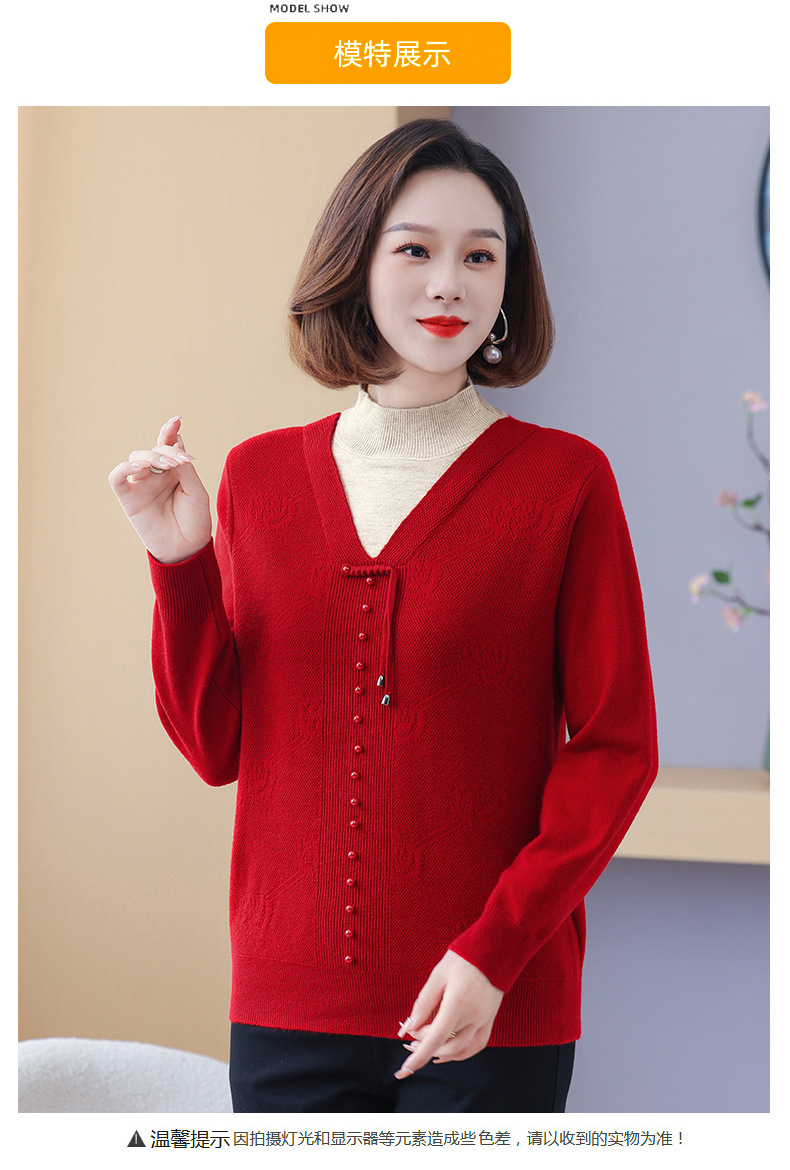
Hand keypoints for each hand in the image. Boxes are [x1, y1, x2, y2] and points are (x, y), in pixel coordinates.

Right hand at [108, 417, 211, 563]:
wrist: (187, 549)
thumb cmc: (195, 522)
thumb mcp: (197, 492)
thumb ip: (185, 469)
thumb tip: (174, 446)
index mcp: (174, 471)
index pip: (168, 444)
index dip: (169, 431)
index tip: (177, 420)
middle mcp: (156, 475)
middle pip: (154, 449)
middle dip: (167, 449)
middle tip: (182, 461)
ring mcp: (141, 485)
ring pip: (137, 457)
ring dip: (152, 456)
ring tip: (168, 465)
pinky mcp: (128, 498)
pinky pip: (117, 477)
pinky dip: (125, 468)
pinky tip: (141, 467)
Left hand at [395, 950, 503, 1078]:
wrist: (496, 948)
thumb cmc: (464, 957)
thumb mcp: (438, 975)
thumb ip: (423, 1003)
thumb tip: (409, 1026)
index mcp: (457, 1004)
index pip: (434, 1039)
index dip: (418, 1057)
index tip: (403, 1070)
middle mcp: (473, 1017)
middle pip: (444, 1044)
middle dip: (423, 1044)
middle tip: (409, 1035)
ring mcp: (484, 1020)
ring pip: (459, 1050)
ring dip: (439, 1050)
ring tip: (423, 1041)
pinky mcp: (490, 1020)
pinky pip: (476, 1046)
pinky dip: (460, 1053)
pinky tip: (446, 1052)